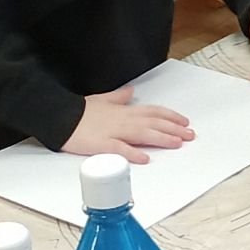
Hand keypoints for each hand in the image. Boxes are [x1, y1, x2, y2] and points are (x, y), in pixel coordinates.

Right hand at [65, 91, 194, 162]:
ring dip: (161, 138)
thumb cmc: (78, 112)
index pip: (153, 111)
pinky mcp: (101, 144)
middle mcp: (122, 120)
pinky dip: (133, 153)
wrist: (59, 117)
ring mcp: (113, 132)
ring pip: (142, 134)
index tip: (184, 122)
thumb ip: (118, 97)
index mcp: (123, 111)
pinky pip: (119, 149)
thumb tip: (130, 91)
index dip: (170, 116)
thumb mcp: (101, 100)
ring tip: (177, 143)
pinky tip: (145, 158)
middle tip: (190, 135)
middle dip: (173, 129)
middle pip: (153, 122)